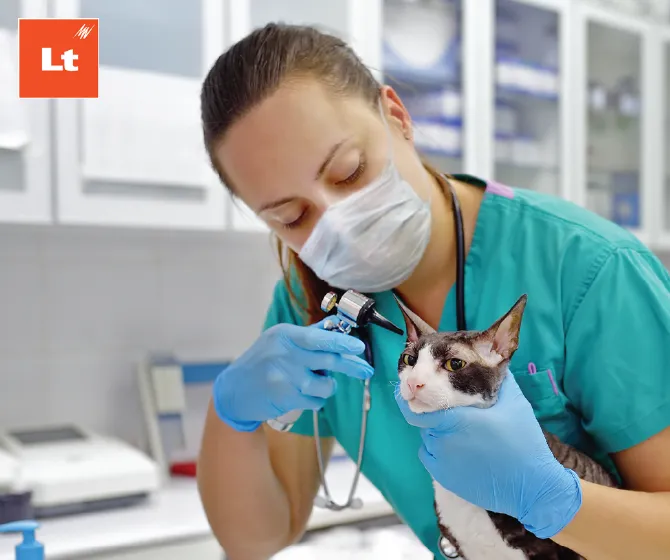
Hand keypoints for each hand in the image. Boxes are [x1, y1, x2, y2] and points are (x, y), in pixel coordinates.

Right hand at [213, 320, 373, 431]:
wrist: (233, 391)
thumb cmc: (261, 363)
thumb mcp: (279, 342)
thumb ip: (307, 335)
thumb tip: (336, 326)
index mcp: (284, 336)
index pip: (318, 337)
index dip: (341, 342)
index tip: (359, 347)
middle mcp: (284, 354)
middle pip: (327, 359)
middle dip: (351, 365)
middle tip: (366, 369)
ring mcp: (284, 377)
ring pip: (324, 384)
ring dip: (327, 386)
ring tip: (316, 384)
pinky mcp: (285, 398)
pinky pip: (315, 401)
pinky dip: (316, 400)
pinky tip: (303, 395)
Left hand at [395, 371, 581, 538]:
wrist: (532, 486)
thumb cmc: (524, 442)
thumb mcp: (514, 403)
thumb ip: (499, 379)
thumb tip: (491, 361)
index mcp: (456, 420)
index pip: (416, 409)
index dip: (411, 400)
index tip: (412, 393)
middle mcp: (443, 440)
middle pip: (425, 422)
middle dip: (434, 414)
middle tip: (454, 413)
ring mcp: (441, 462)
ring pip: (428, 439)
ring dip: (438, 432)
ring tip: (464, 433)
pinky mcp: (444, 478)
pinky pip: (430, 457)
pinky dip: (438, 451)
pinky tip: (460, 450)